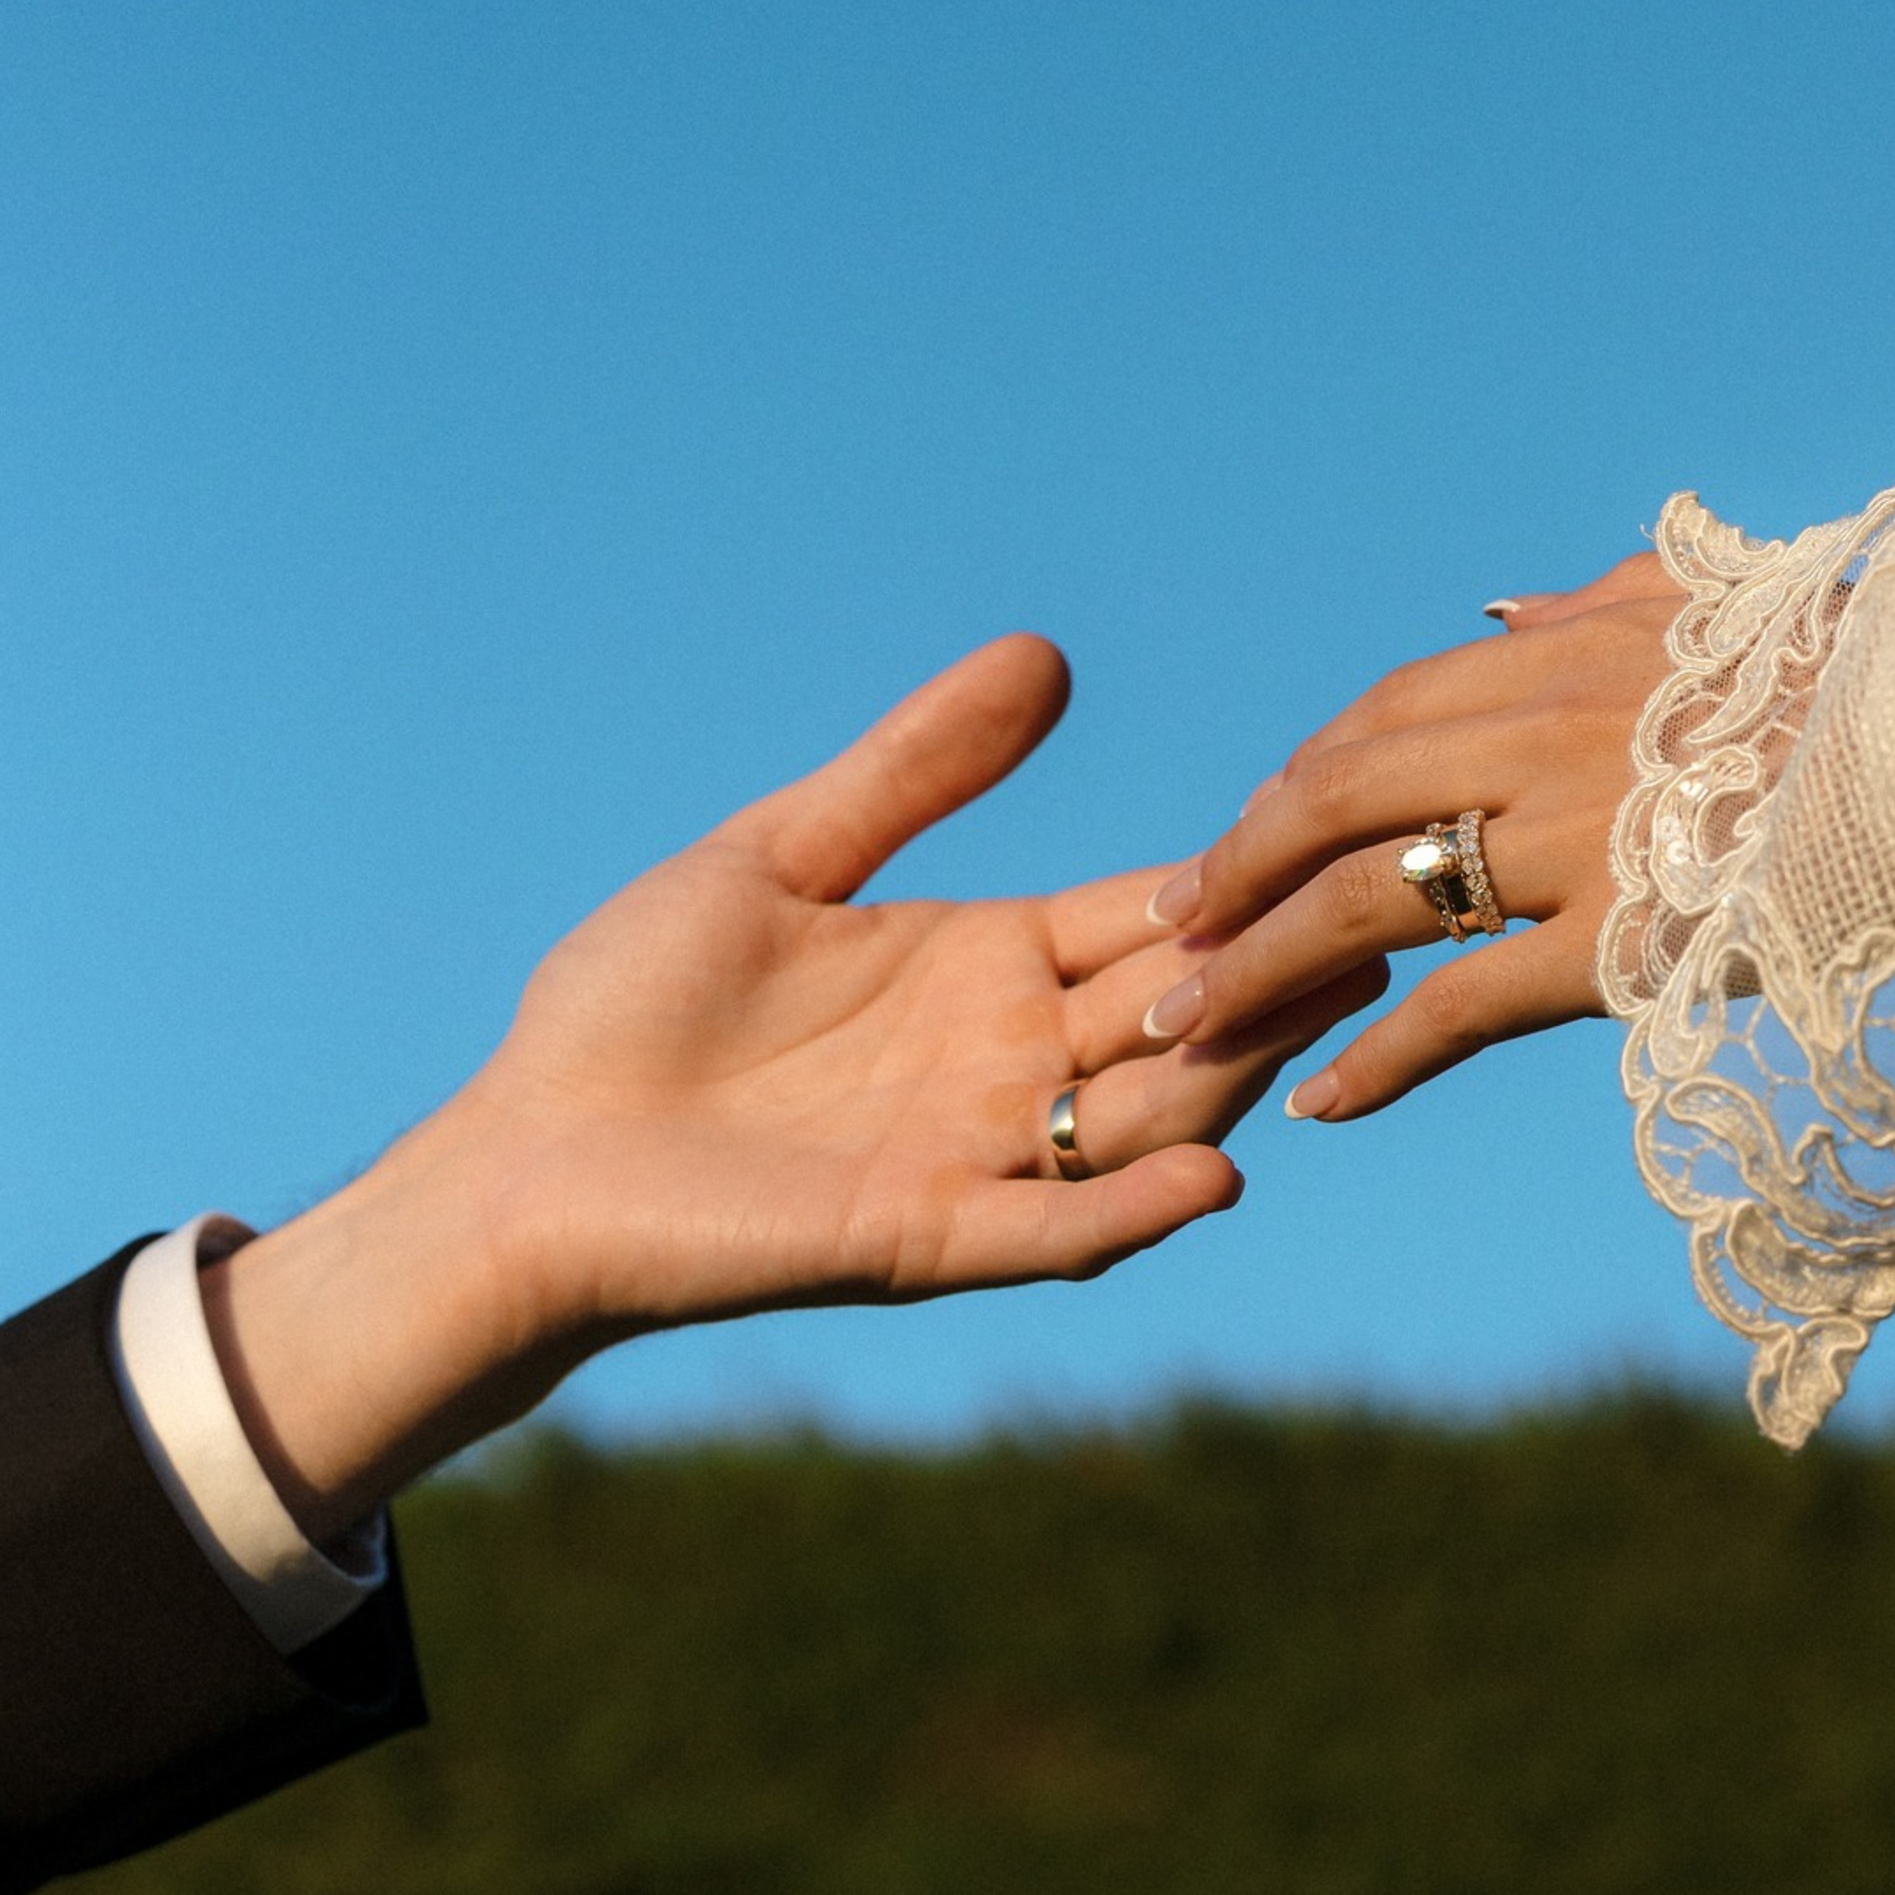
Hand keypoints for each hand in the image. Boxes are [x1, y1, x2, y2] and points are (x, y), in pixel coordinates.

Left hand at [209, 636, 1380, 1531]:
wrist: (525, 1150)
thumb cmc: (633, 1006)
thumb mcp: (781, 856)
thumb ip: (912, 770)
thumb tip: (1043, 655)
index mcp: (985, 966)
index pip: (1143, 919)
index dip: (1225, 884)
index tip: (1324, 827)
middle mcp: (1003, 1065)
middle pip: (1175, 1018)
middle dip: (1264, 978)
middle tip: (1368, 924)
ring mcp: (972, 1156)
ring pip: (1143, 1121)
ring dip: (1226, 1079)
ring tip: (1312, 1018)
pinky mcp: (916, 1238)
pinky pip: (1049, 1232)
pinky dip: (1129, 1216)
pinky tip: (1208, 1179)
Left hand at [1136, 552, 1676, 1121]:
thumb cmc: (1845, 696)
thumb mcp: (1715, 611)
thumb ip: (1599, 607)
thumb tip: (1500, 615)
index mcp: (1568, 656)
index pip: (1389, 713)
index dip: (1300, 778)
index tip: (1246, 831)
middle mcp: (1551, 737)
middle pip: (1339, 801)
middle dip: (1238, 868)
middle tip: (1172, 927)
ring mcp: (1580, 841)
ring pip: (1367, 899)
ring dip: (1259, 965)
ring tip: (1190, 1024)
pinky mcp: (1621, 946)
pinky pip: (1463, 1005)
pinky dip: (1376, 1059)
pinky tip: (1313, 1102)